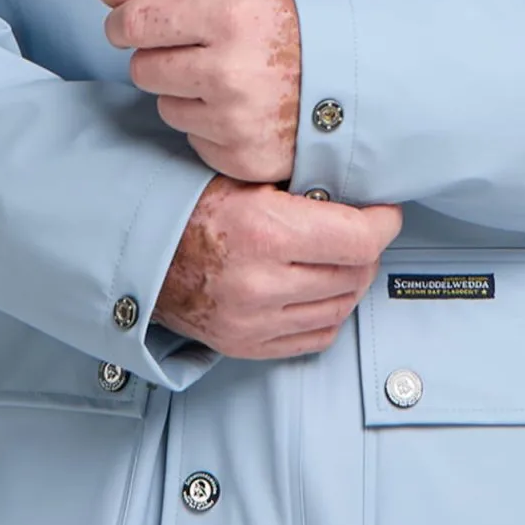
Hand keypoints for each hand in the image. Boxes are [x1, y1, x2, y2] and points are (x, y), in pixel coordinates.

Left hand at [98, 0, 300, 184]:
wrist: (361, 79)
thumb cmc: (294, 25)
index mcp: (229, 15)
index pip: (135, 22)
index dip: (124, 23)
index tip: (133, 25)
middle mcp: (229, 71)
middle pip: (142, 69)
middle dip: (162, 58)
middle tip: (203, 52)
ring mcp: (236, 121)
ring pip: (165, 108)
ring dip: (186, 95)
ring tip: (233, 82)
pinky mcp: (242, 158)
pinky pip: (193, 141)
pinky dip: (211, 128)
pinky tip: (245, 111)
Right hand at [154, 174, 403, 358]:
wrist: (138, 255)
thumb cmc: (192, 208)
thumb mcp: (245, 178)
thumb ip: (302, 189)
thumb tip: (356, 192)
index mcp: (265, 231)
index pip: (359, 239)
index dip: (383, 223)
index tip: (385, 213)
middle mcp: (262, 283)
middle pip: (354, 274)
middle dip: (367, 250)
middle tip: (361, 231)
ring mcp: (254, 322)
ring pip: (340, 307)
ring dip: (351, 282)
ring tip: (340, 258)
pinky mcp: (247, 346)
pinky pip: (316, 336)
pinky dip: (329, 313)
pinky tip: (321, 289)